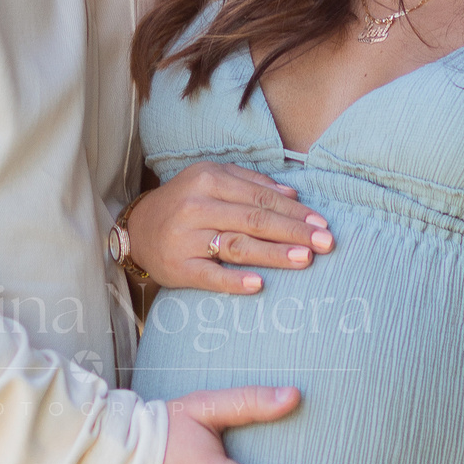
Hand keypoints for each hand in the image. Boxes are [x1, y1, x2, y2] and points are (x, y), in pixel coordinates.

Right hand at [127, 162, 333, 293]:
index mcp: (209, 180)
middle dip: (294, 231)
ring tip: (304, 259)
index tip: (322, 223)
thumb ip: (251, 182)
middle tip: (325, 243)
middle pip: (254, 220)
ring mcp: (186, 238)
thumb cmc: (184, 203)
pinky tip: (258, 284)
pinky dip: (233, 280)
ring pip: (237, 245)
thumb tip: (293, 193)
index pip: (260, 197)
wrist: (138, 230)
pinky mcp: (178, 266)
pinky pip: (209, 275)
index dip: (294, 211)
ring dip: (273, 253)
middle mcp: (197, 206)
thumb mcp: (212, 180)